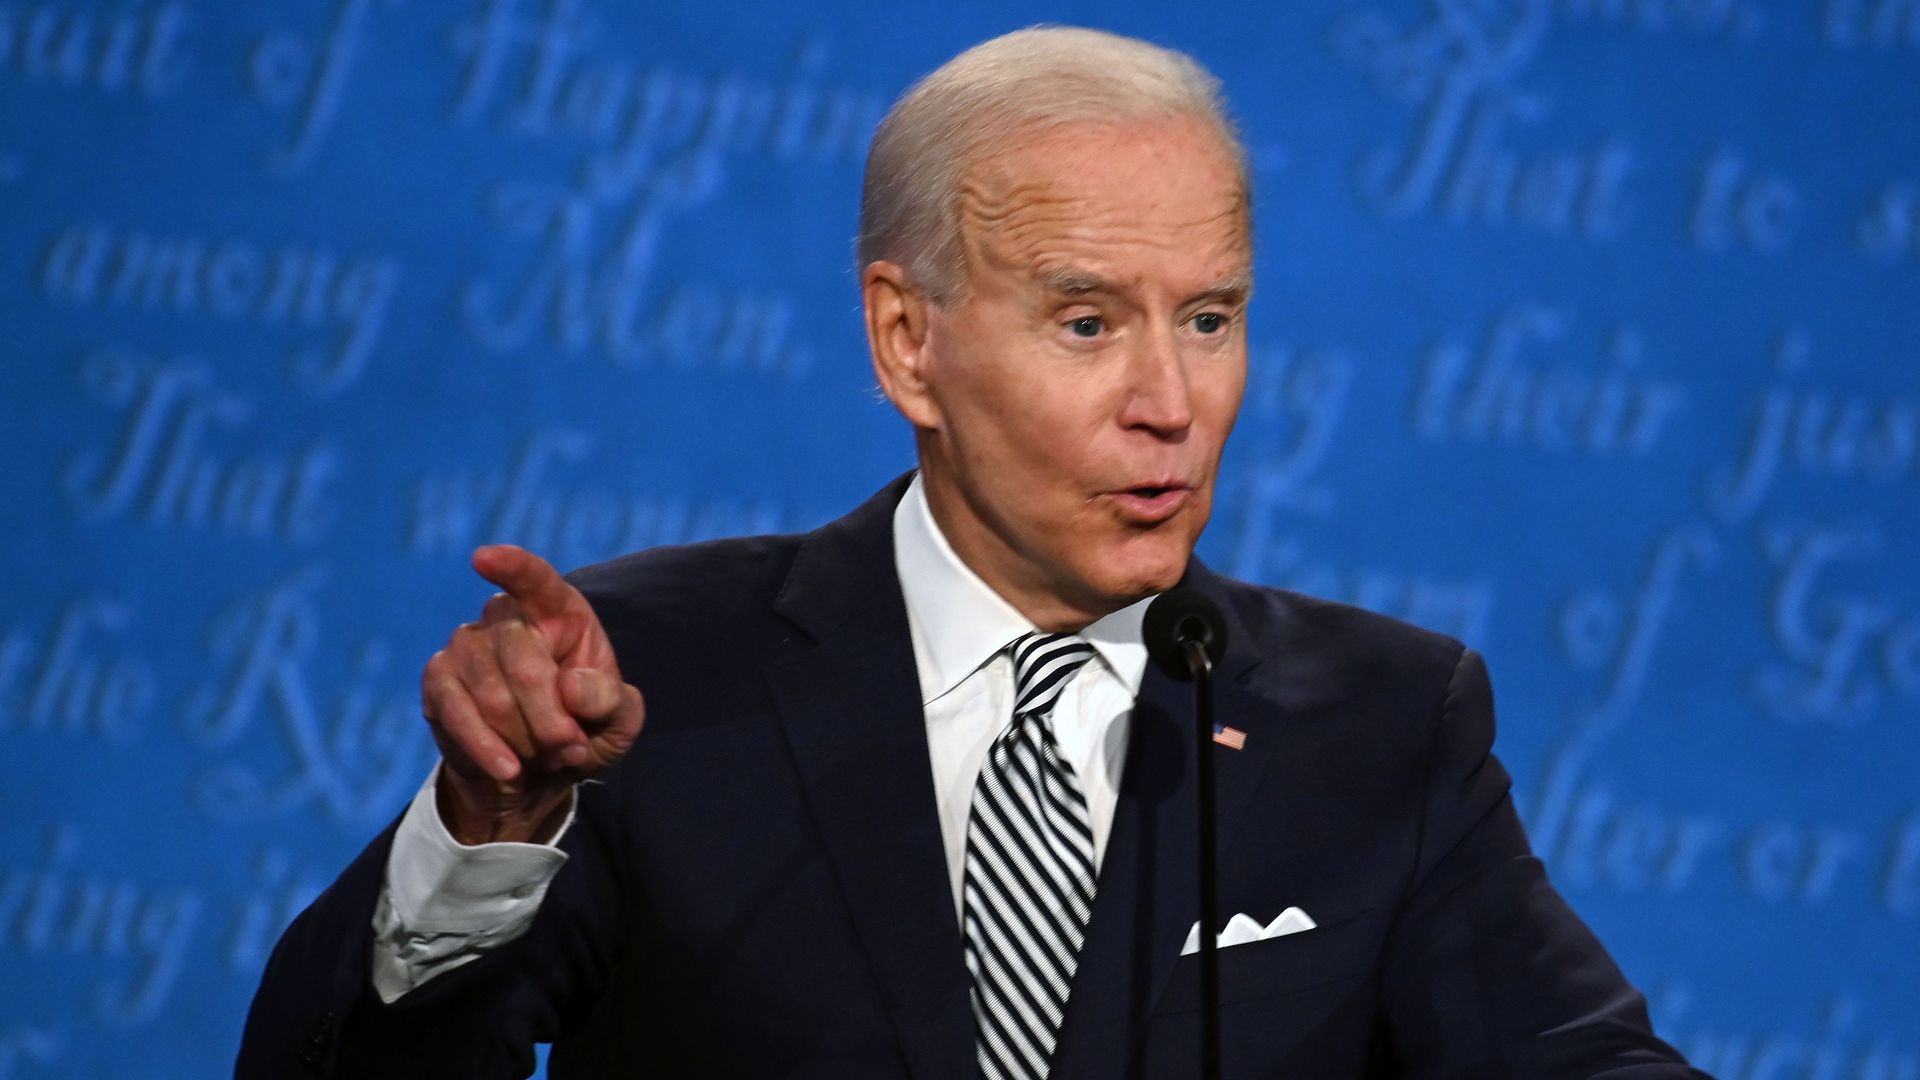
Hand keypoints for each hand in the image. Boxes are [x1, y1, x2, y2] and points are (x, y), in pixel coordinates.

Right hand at [420, 545, 644, 843]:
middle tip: (571, 748)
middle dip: (550, 716)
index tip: (483, 558)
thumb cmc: (583, 731)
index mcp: (559, 611)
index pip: (535, 579)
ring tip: (549, 757)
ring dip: (524, 736)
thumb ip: (611, 701)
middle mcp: (506, 617)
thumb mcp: (618, 723)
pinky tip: (508, 769)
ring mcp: (466, 644)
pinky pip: (456, 711)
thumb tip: (571, 686)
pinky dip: (486, 746)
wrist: (535, 773)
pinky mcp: (439, 680)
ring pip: (490, 691)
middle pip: (523, 658)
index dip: (512, 566)